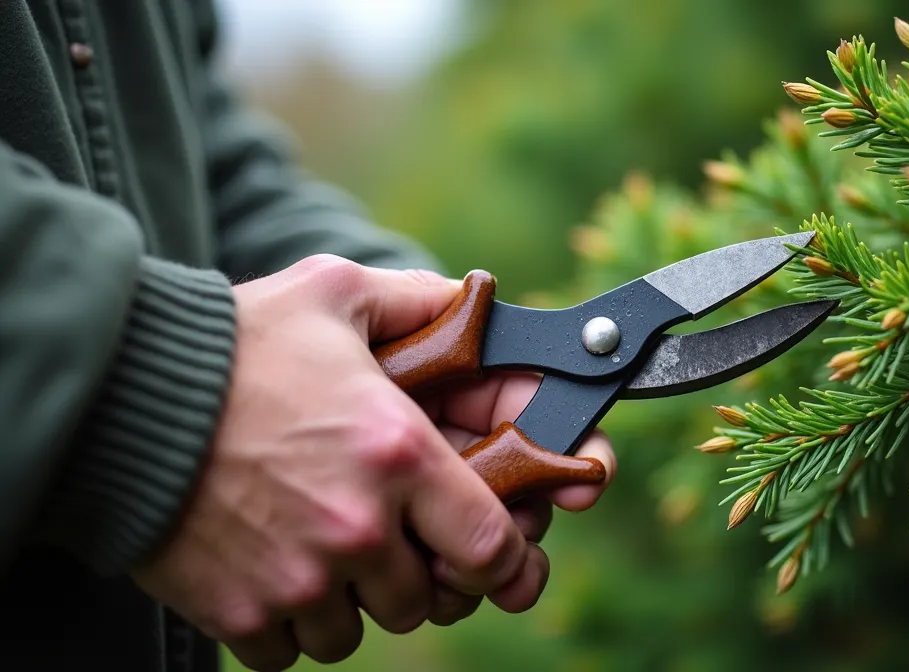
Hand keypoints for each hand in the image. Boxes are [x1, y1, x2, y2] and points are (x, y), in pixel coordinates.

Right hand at [127, 255, 614, 670]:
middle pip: (424, 601)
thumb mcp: (334, 293)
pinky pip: (290, 653)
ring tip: (320, 549)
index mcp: (399, 454)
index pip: (492, 549)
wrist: (116, 395)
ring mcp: (297, 578)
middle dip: (415, 576)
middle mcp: (357, 527)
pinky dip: (288, 625)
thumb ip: (419, 301)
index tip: (496, 557)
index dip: (505, 561)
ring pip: (357, 633)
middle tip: (387, 539)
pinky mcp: (239, 612)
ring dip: (349, 603)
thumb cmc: (234, 343)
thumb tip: (475, 305)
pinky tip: (273, 570)